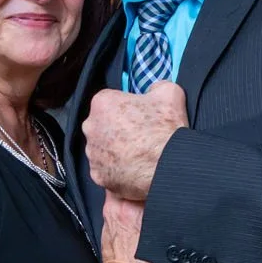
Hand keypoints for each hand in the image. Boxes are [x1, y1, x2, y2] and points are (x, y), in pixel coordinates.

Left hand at [83, 81, 187, 200]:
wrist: (170, 166)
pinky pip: (106, 171)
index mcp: (102, 103)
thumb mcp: (169, 92)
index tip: (139, 116)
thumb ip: (156, 86)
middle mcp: (91, 128)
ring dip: (115, 152)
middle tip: (139, 137)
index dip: (126, 108)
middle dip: (116, 130)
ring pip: (103, 150)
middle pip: (102, 126)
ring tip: (138, 156)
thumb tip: (154, 90)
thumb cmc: (166, 129)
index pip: (110, 101)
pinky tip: (134, 171)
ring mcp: (93, 155)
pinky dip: (117, 172)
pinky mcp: (98, 176)